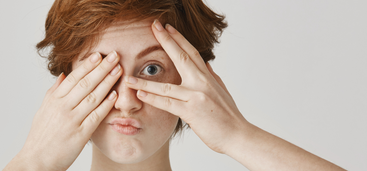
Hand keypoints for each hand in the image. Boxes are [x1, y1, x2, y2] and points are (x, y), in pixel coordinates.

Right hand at [4, 52, 122, 170]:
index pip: (73, 78)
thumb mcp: (43, 110)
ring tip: (118, 71)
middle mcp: (63, 108)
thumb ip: (53, 92)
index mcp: (54, 100)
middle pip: (85, 83)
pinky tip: (115, 95)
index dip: (87, 65)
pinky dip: (106, 105)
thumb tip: (63, 75)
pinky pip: (96, 116)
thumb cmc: (40, 136)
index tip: (98, 55)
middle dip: (101, 68)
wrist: (37, 161)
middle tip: (114, 56)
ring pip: (93, 97)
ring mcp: (72, 120)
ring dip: (107, 82)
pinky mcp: (80, 134)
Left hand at [125, 20, 249, 153]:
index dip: (179, 38)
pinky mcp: (192, 112)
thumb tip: (207, 64)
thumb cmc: (229, 117)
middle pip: (181, 57)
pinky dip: (153, 99)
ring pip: (166, 86)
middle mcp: (202, 83)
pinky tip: (140, 95)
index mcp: (208, 77)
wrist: (238, 135)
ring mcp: (196, 96)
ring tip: (128, 78)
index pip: (192, 52)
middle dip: (165, 40)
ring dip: (145, 82)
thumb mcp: (222, 91)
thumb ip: (212, 77)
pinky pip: (168, 104)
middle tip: (153, 27)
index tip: (167, 27)